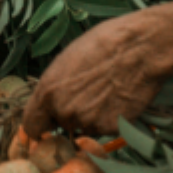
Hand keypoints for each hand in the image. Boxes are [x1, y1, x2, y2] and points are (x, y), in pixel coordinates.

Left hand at [23, 13, 163, 137]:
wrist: (141, 48)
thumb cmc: (104, 44)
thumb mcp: (68, 59)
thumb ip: (55, 86)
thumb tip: (51, 100)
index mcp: (48, 91)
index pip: (31, 126)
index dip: (42, 124)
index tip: (51, 122)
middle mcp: (64, 110)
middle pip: (61, 126)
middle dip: (72, 114)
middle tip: (90, 94)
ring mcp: (87, 121)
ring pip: (85, 127)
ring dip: (93, 116)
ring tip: (108, 91)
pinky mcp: (110, 128)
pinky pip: (105, 129)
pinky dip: (112, 118)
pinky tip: (119, 97)